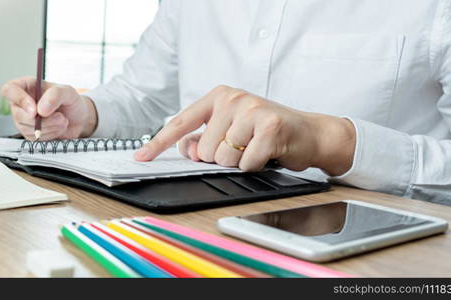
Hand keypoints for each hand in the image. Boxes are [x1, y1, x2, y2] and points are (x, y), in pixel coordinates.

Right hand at [1, 77, 96, 139]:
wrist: (78, 118)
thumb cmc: (70, 100)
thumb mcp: (68, 91)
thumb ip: (55, 95)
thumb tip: (40, 109)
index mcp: (26, 86)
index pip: (9, 90)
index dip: (19, 99)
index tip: (35, 110)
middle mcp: (21, 103)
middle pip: (18, 114)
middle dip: (40, 120)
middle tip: (60, 117)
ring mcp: (24, 119)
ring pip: (26, 128)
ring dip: (48, 127)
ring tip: (63, 120)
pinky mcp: (30, 133)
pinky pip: (34, 138)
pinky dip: (49, 135)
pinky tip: (58, 128)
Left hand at [134, 85, 355, 175]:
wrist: (310, 133)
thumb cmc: (266, 133)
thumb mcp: (230, 131)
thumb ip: (203, 139)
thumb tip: (185, 150)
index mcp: (218, 97)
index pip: (181, 123)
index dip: (159, 143)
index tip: (140, 157)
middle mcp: (232, 98)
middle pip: (204, 150)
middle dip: (221, 158)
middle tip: (243, 148)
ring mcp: (251, 109)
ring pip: (223, 159)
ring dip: (239, 163)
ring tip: (255, 149)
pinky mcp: (270, 125)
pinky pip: (246, 164)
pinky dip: (256, 166)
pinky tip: (267, 153)